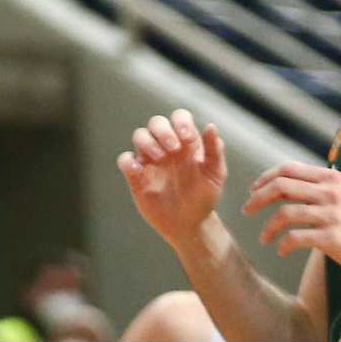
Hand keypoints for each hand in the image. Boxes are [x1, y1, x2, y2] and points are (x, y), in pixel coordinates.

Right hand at [117, 109, 224, 245]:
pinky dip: (128, 161)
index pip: (179, 117)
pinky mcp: (136, 175)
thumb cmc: (204, 196)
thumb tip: (211, 126)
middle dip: (163, 130)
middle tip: (174, 148)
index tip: (187, 137)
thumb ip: (215, 151)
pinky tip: (139, 171)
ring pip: (139, 135)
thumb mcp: (215, 175)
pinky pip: (125, 159)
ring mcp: (149, 159)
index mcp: (185, 141)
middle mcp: (165, 146)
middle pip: (156, 122)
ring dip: (147, 142)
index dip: (181, 121)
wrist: (190, 224)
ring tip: (159, 158)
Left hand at [242, 161, 340, 273]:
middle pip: (280, 186)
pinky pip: (296, 238)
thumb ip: (321, 186)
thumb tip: (289, 182)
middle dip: (257, 198)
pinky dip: (283, 244)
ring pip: (284, 213)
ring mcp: (331, 214)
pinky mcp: (333, 238)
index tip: (253, 189)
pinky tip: (281, 250)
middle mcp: (330, 192)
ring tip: (263, 238)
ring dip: (267, 227)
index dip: (265, 178)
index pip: (288, 169)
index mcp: (331, 178)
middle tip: (247, 210)